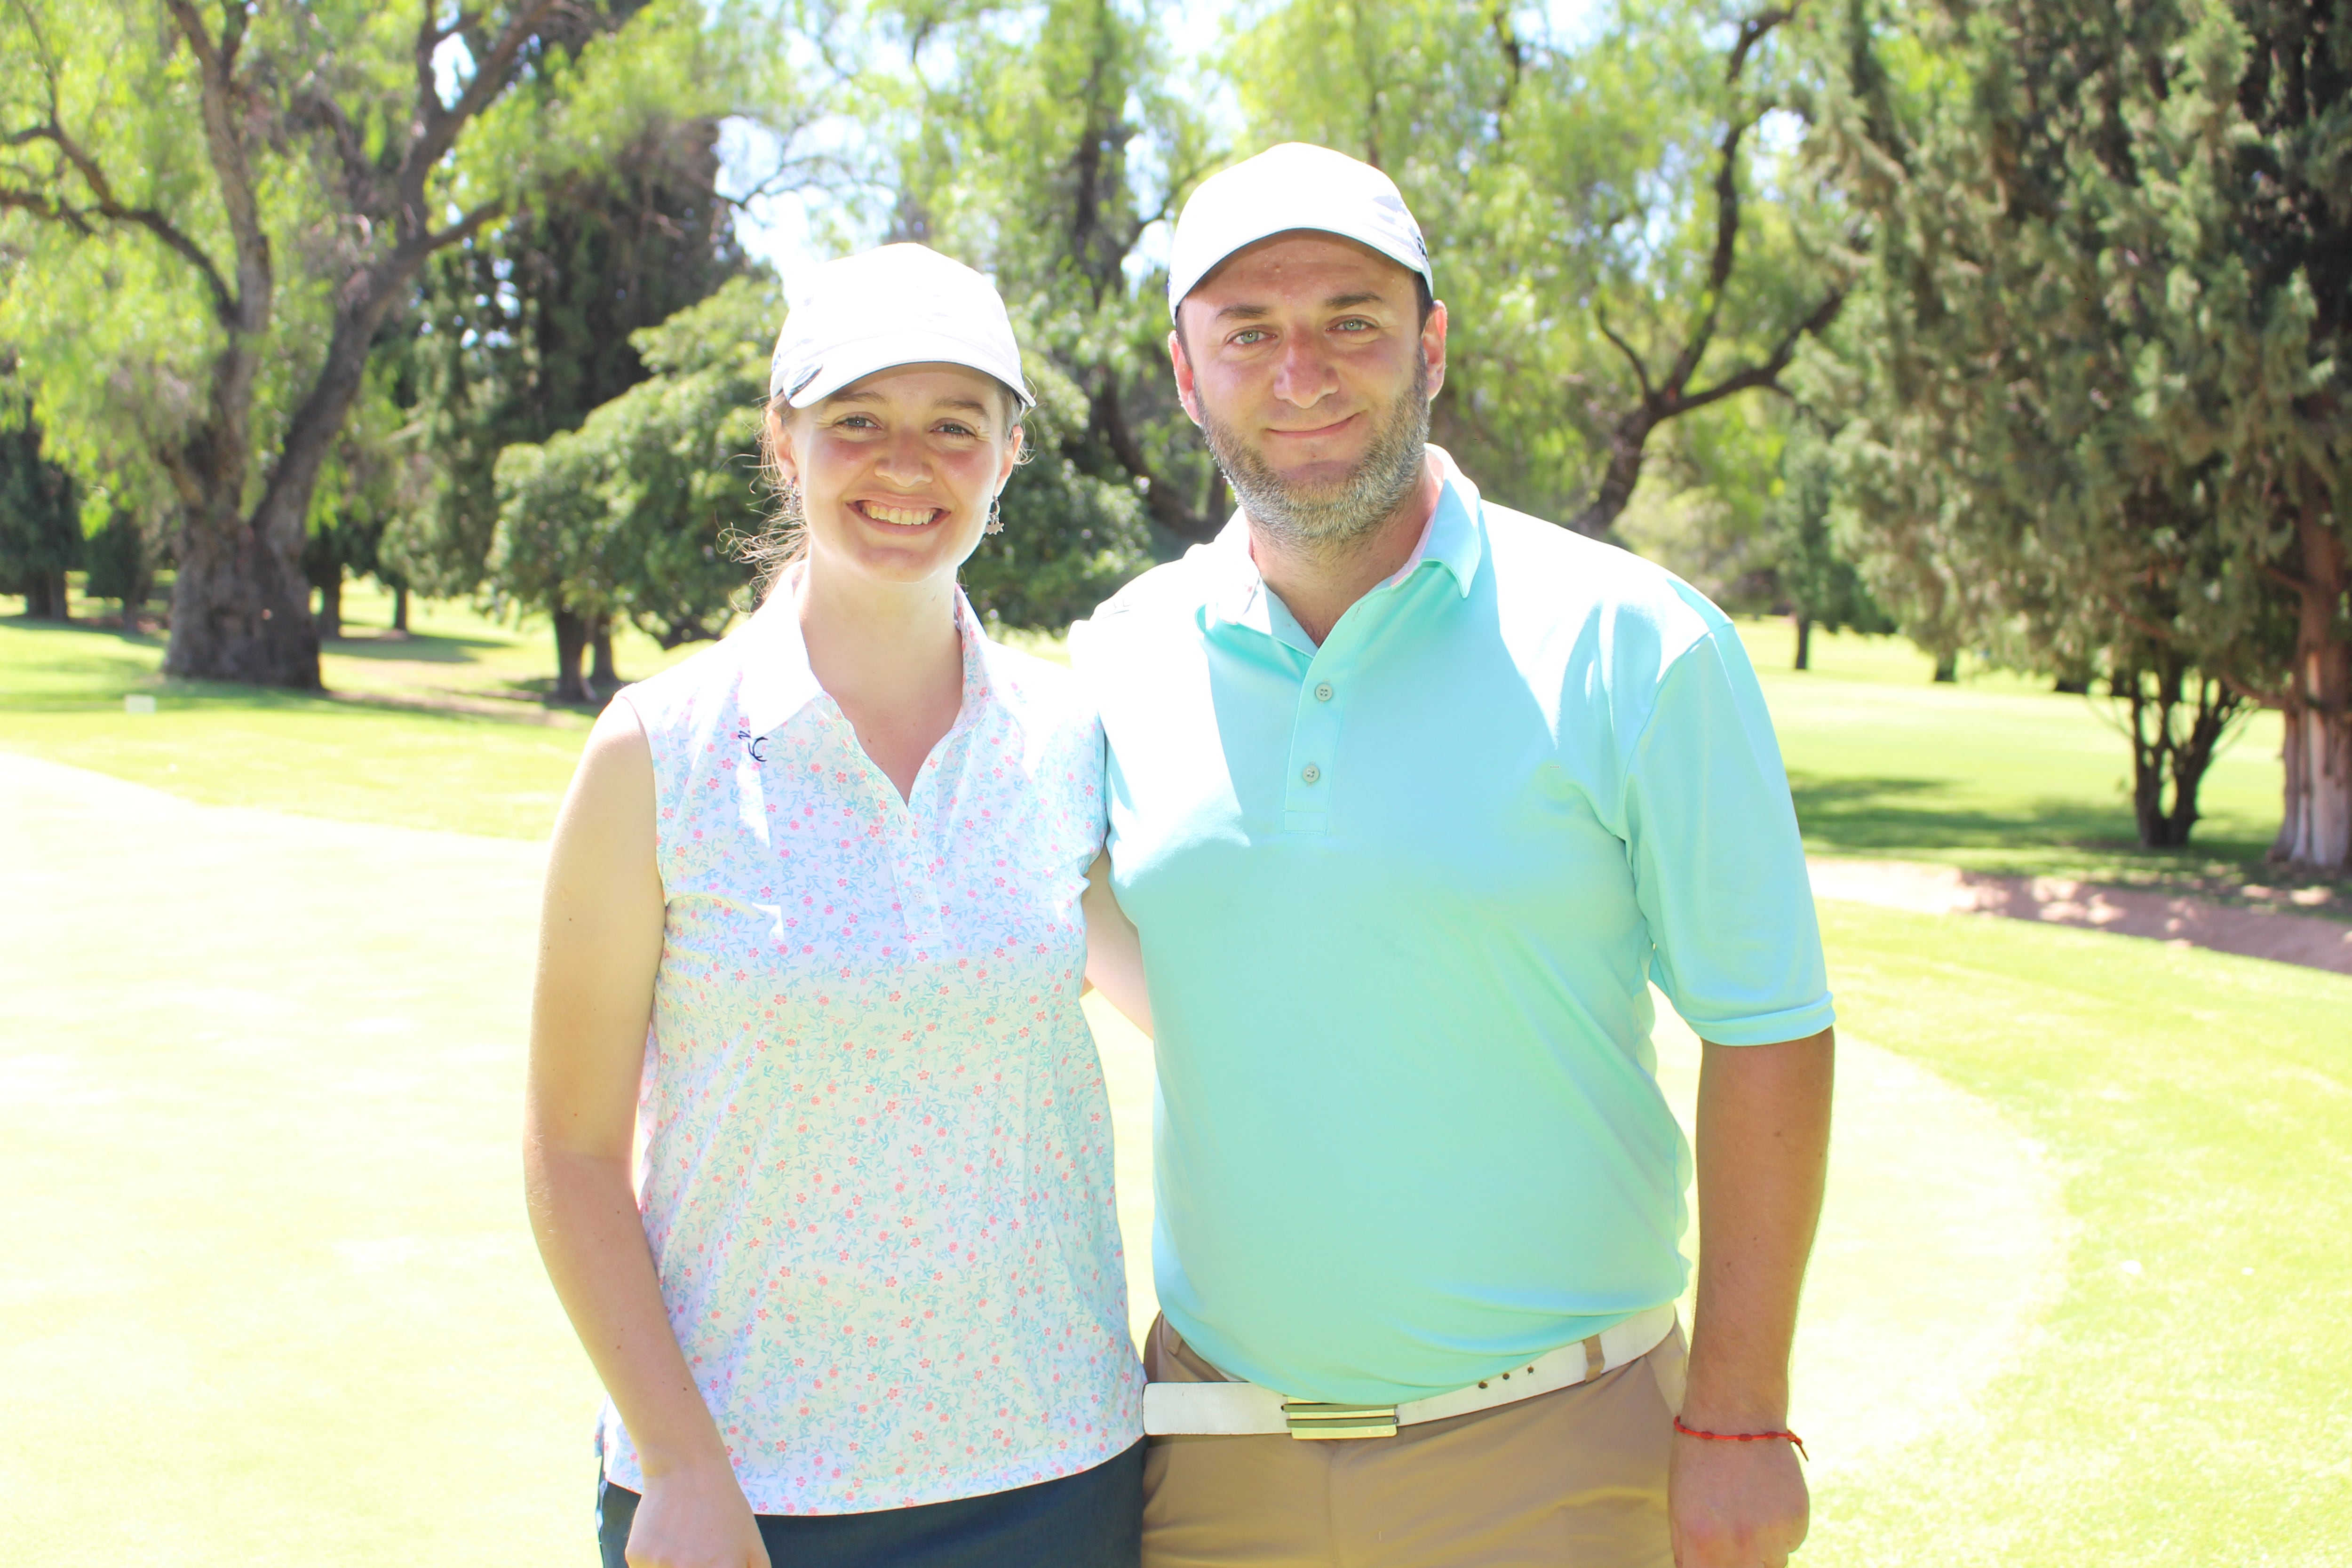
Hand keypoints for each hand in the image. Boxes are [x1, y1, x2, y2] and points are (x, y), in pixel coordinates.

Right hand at [624, 1460, 770, 1567]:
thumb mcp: (752, 1545)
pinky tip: (665, 1537)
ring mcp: (660, 1566)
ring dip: (671, 1567)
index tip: (710, 1562)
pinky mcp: (637, 1558)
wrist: (686, 1470)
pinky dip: (654, 1562)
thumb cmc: (725, 1508)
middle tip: (693, 1553)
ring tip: (682, 1544)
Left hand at [1668, 1429, 1808, 1567]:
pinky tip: (1767, 1498)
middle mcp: (1738, 1547)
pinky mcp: (1797, 1521)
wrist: (1736, 1415)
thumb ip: (1688, 1551)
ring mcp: (1771, 1536)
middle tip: (1735, 1535)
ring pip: (1773, 1565)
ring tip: (1749, 1510)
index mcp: (1701, 1545)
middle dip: (1740, 1562)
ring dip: (1763, 1549)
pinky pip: (1791, 1542)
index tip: (1715, 1556)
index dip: (1712, 1567)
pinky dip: (1782, 1529)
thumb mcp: (1678, 1508)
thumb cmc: (1698, 1458)